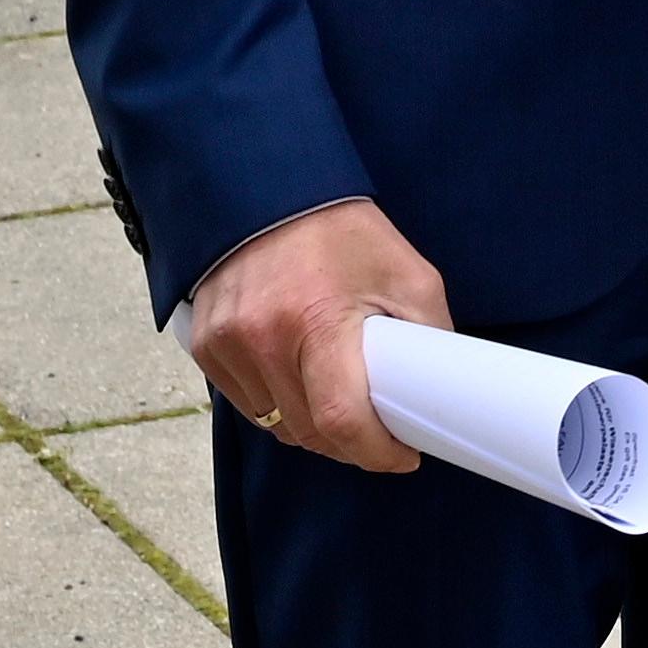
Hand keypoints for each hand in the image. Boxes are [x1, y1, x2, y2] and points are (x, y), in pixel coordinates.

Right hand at [188, 198, 448, 471]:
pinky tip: (298, 377)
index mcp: (317, 319)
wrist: (270, 191)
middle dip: (351, 443)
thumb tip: (442, 392)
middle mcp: (263, 337)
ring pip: (277, 425)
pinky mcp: (205, 346)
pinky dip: (276, 404)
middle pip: (311, 433)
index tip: (403, 455)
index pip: (343, 421)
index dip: (378, 453)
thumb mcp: (407, 274)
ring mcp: (228, 344)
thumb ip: (428, 335)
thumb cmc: (343, 233)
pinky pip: (247, 404)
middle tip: (378, 426)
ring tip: (338, 398)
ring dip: (311, 427)